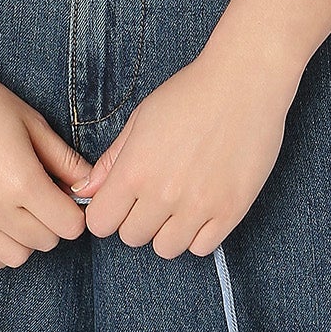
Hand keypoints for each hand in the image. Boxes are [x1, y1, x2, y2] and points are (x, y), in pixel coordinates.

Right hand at [0, 43, 90, 272]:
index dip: (74, 210)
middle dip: (52, 222)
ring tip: (17, 209)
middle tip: (41, 194)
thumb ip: (65, 160)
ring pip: (15, 257)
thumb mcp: (32, 122)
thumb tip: (88, 186)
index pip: (69, 226)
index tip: (64, 193)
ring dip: (25, 239)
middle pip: (45, 242)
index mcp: (21, 180)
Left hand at [72, 32, 298, 258]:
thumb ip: (112, 160)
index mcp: (134, 170)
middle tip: (154, 194)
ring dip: (167, 230)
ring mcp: (198, 206)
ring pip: (166, 249)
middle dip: (137, 219)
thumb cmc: (190, 93)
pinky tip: (202, 208)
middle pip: (132, 237)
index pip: (101, 223)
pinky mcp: (231, 211)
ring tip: (179, 202)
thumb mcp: (141, 120)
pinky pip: (202, 248)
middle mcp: (163, 194)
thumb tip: (86, 190)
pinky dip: (199, 233)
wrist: (244, 82)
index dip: (107, 213)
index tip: (120, 200)